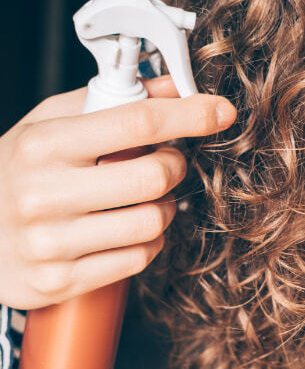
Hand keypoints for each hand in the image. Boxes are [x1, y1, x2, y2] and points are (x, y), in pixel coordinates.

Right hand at [0, 76, 235, 308]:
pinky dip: (148, 241)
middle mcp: (43, 193)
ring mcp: (50, 243)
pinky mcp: (60, 281)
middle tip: (164, 162)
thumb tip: (171, 87)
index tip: (219, 111)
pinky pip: (138, 258)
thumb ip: (109, 102)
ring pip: (153, 222)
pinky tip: (128, 229)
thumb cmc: (15, 171)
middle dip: (174, 166)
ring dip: (164, 208)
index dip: (189, 114)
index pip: (136, 122)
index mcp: (44, 144)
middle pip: (154, 177)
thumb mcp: (49, 124)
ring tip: (144, 199)